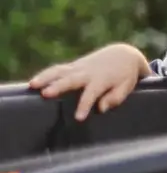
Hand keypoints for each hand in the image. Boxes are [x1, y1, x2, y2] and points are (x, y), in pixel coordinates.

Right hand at [28, 44, 149, 120]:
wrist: (123, 54)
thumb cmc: (125, 75)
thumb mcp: (126, 87)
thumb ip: (116, 97)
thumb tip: (101, 108)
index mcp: (102, 79)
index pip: (92, 94)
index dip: (85, 105)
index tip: (78, 118)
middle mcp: (88, 72)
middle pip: (71, 79)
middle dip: (58, 86)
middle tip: (46, 94)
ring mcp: (79, 67)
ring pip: (60, 71)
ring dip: (46, 77)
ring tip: (32, 85)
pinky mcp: (73, 65)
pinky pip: (57, 69)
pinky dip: (45, 74)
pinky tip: (32, 83)